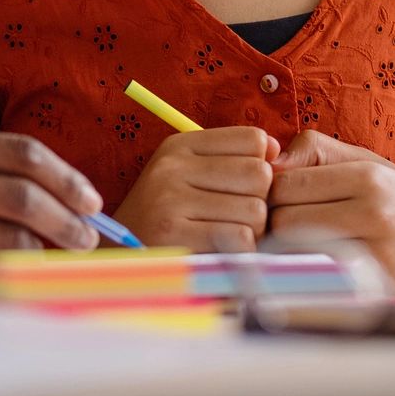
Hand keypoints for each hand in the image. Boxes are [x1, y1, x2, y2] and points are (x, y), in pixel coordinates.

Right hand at [0, 127, 103, 292]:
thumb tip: (63, 194)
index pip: (22, 152)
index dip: (67, 178)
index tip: (92, 201)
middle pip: (22, 196)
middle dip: (67, 220)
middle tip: (87, 239)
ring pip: (9, 237)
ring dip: (45, 252)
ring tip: (58, 259)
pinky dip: (11, 274)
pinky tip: (22, 276)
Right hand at [110, 127, 278, 251]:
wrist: (118, 256)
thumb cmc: (166, 216)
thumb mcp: (188, 175)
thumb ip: (231, 159)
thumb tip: (276, 149)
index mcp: (180, 145)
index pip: (253, 139)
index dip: (261, 165)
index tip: (244, 185)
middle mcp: (173, 166)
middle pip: (259, 174)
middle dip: (260, 200)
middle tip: (240, 216)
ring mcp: (171, 199)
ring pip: (255, 210)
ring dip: (253, 230)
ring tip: (228, 235)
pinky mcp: (175, 234)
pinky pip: (240, 238)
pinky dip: (241, 250)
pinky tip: (222, 251)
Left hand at [267, 130, 394, 298]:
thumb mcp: (372, 164)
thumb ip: (319, 152)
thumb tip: (272, 160)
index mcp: (369, 177)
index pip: (284, 184)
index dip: (272, 195)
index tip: (281, 204)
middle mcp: (374, 213)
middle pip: (283, 220)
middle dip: (276, 225)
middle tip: (287, 231)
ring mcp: (378, 255)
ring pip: (296, 254)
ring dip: (287, 254)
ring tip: (301, 251)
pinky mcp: (380, 292)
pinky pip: (318, 284)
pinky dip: (307, 280)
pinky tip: (316, 275)